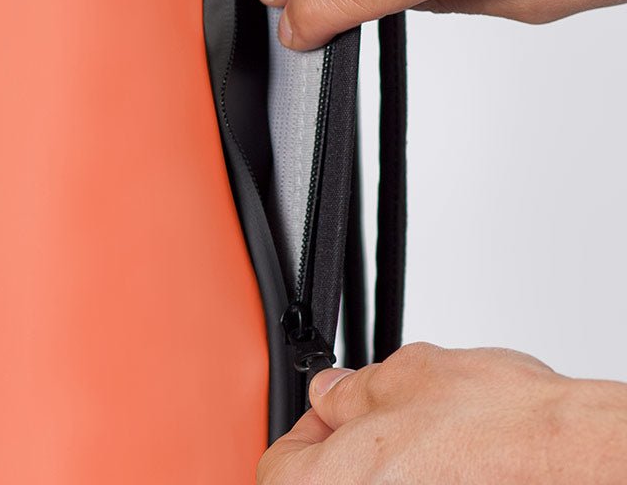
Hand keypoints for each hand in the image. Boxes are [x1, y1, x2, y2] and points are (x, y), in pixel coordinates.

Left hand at [257, 342, 626, 483]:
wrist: (572, 459)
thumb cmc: (494, 425)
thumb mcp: (401, 376)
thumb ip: (349, 391)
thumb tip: (331, 393)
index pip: (279, 464)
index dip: (307, 427)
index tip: (331, 409)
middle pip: (327, 484)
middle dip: (350, 453)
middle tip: (379, 423)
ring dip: (391, 471)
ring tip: (427, 443)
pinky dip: (429, 480)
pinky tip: (453, 467)